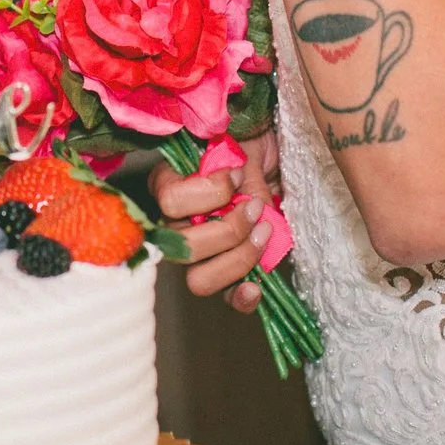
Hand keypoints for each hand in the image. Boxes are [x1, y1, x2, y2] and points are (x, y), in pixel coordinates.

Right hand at [152, 129, 281, 312]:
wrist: (274, 159)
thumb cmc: (253, 147)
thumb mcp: (245, 147)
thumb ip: (241, 171)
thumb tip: (246, 199)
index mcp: (170, 185)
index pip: (170, 199)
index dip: (209, 192)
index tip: (238, 174)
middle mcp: (176, 224)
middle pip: (185, 247)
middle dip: (229, 231)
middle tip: (256, 209)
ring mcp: (198, 253)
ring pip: (199, 280)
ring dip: (237, 260)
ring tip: (264, 235)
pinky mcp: (224, 273)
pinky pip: (223, 297)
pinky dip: (240, 297)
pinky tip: (255, 288)